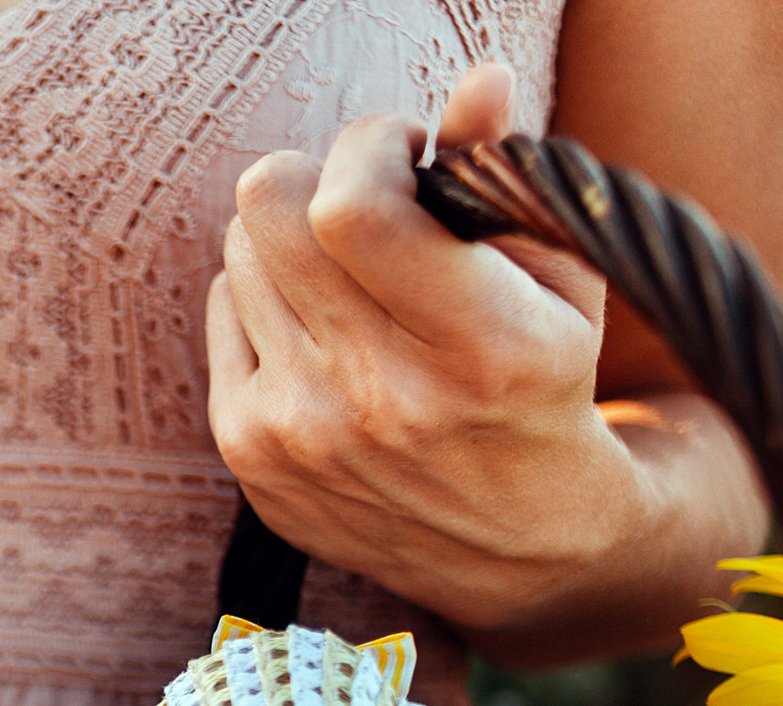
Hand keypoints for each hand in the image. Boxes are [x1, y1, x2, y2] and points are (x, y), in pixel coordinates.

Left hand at [205, 64, 651, 638]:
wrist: (520, 546)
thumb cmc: (546, 384)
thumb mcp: (560, 279)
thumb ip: (506, 175)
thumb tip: (479, 83)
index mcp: (480, 348)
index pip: (350, 209)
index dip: (366, 148)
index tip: (405, 151)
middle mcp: (381, 397)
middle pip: (266, 211)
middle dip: (317, 172)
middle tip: (364, 195)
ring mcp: (301, 432)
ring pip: (238, 253)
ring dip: (290, 236)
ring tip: (352, 267)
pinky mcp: (248, 452)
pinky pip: (222, 310)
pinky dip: (266, 297)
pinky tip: (324, 327)